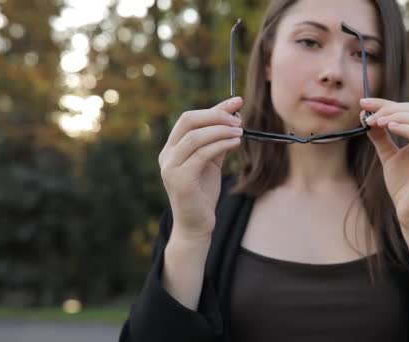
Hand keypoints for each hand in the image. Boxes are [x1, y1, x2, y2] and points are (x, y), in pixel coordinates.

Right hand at [158, 97, 242, 240]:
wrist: (196, 225)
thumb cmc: (203, 193)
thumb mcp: (212, 162)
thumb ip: (218, 140)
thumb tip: (235, 115)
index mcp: (172, 148)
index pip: (189, 118)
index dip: (214, 108)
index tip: (237, 102)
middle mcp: (167, 155)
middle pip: (188, 121)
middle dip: (216, 115)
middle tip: (238, 119)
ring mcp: (171, 167)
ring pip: (196, 137)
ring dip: (221, 130)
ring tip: (240, 132)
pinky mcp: (180, 180)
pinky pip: (202, 154)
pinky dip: (220, 144)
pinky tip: (236, 143)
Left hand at [360, 98, 408, 231]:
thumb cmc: (404, 188)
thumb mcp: (388, 157)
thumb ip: (381, 138)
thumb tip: (367, 118)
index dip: (387, 102)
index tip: (364, 102)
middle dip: (391, 107)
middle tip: (369, 114)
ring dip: (399, 115)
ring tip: (377, 121)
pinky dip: (407, 129)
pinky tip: (389, 127)